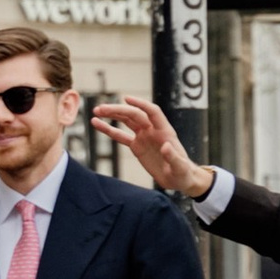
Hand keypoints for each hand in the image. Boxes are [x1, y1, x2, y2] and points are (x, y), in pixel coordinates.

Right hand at [91, 95, 212, 199]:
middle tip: (100, 109)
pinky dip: (108, 129)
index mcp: (165, 131)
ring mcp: (144, 136)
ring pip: (126, 121)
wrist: (179, 180)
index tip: (126, 99)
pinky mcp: (136, 146)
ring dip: (112, 115)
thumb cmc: (183, 173)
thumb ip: (174, 157)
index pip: (152, 112)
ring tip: (96, 111)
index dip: (140, 104)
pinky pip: (120, 135)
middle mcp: (153, 130)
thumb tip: (166, 146)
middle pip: (134, 114)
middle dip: (118, 110)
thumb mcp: (180, 168)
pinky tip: (97, 124)